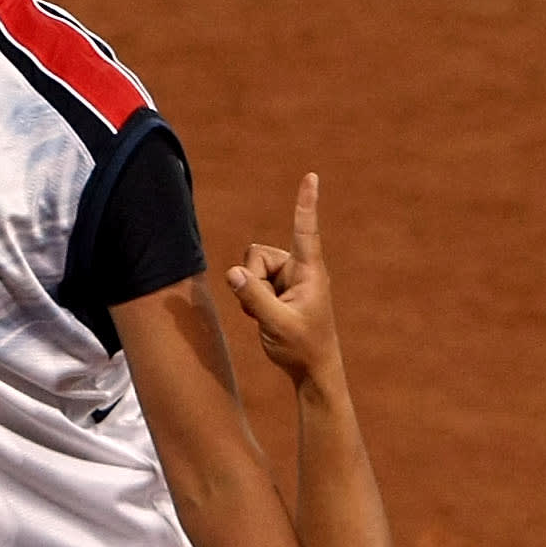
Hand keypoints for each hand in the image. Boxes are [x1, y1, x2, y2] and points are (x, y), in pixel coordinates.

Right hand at [226, 173, 340, 389]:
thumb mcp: (275, 323)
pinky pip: (250, 281)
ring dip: (251, 292)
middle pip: (257, 254)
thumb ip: (253, 297)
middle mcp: (299, 269)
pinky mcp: (278, 288)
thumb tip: (232, 272)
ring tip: (268, 315)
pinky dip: (251, 299)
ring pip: (251, 268)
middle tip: (265, 310)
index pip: (306, 231)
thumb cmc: (302, 347)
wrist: (312, 369)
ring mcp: (288, 278)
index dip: (306, 203)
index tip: (312, 176)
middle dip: (252, 279)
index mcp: (310, 272)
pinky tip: (265, 316)